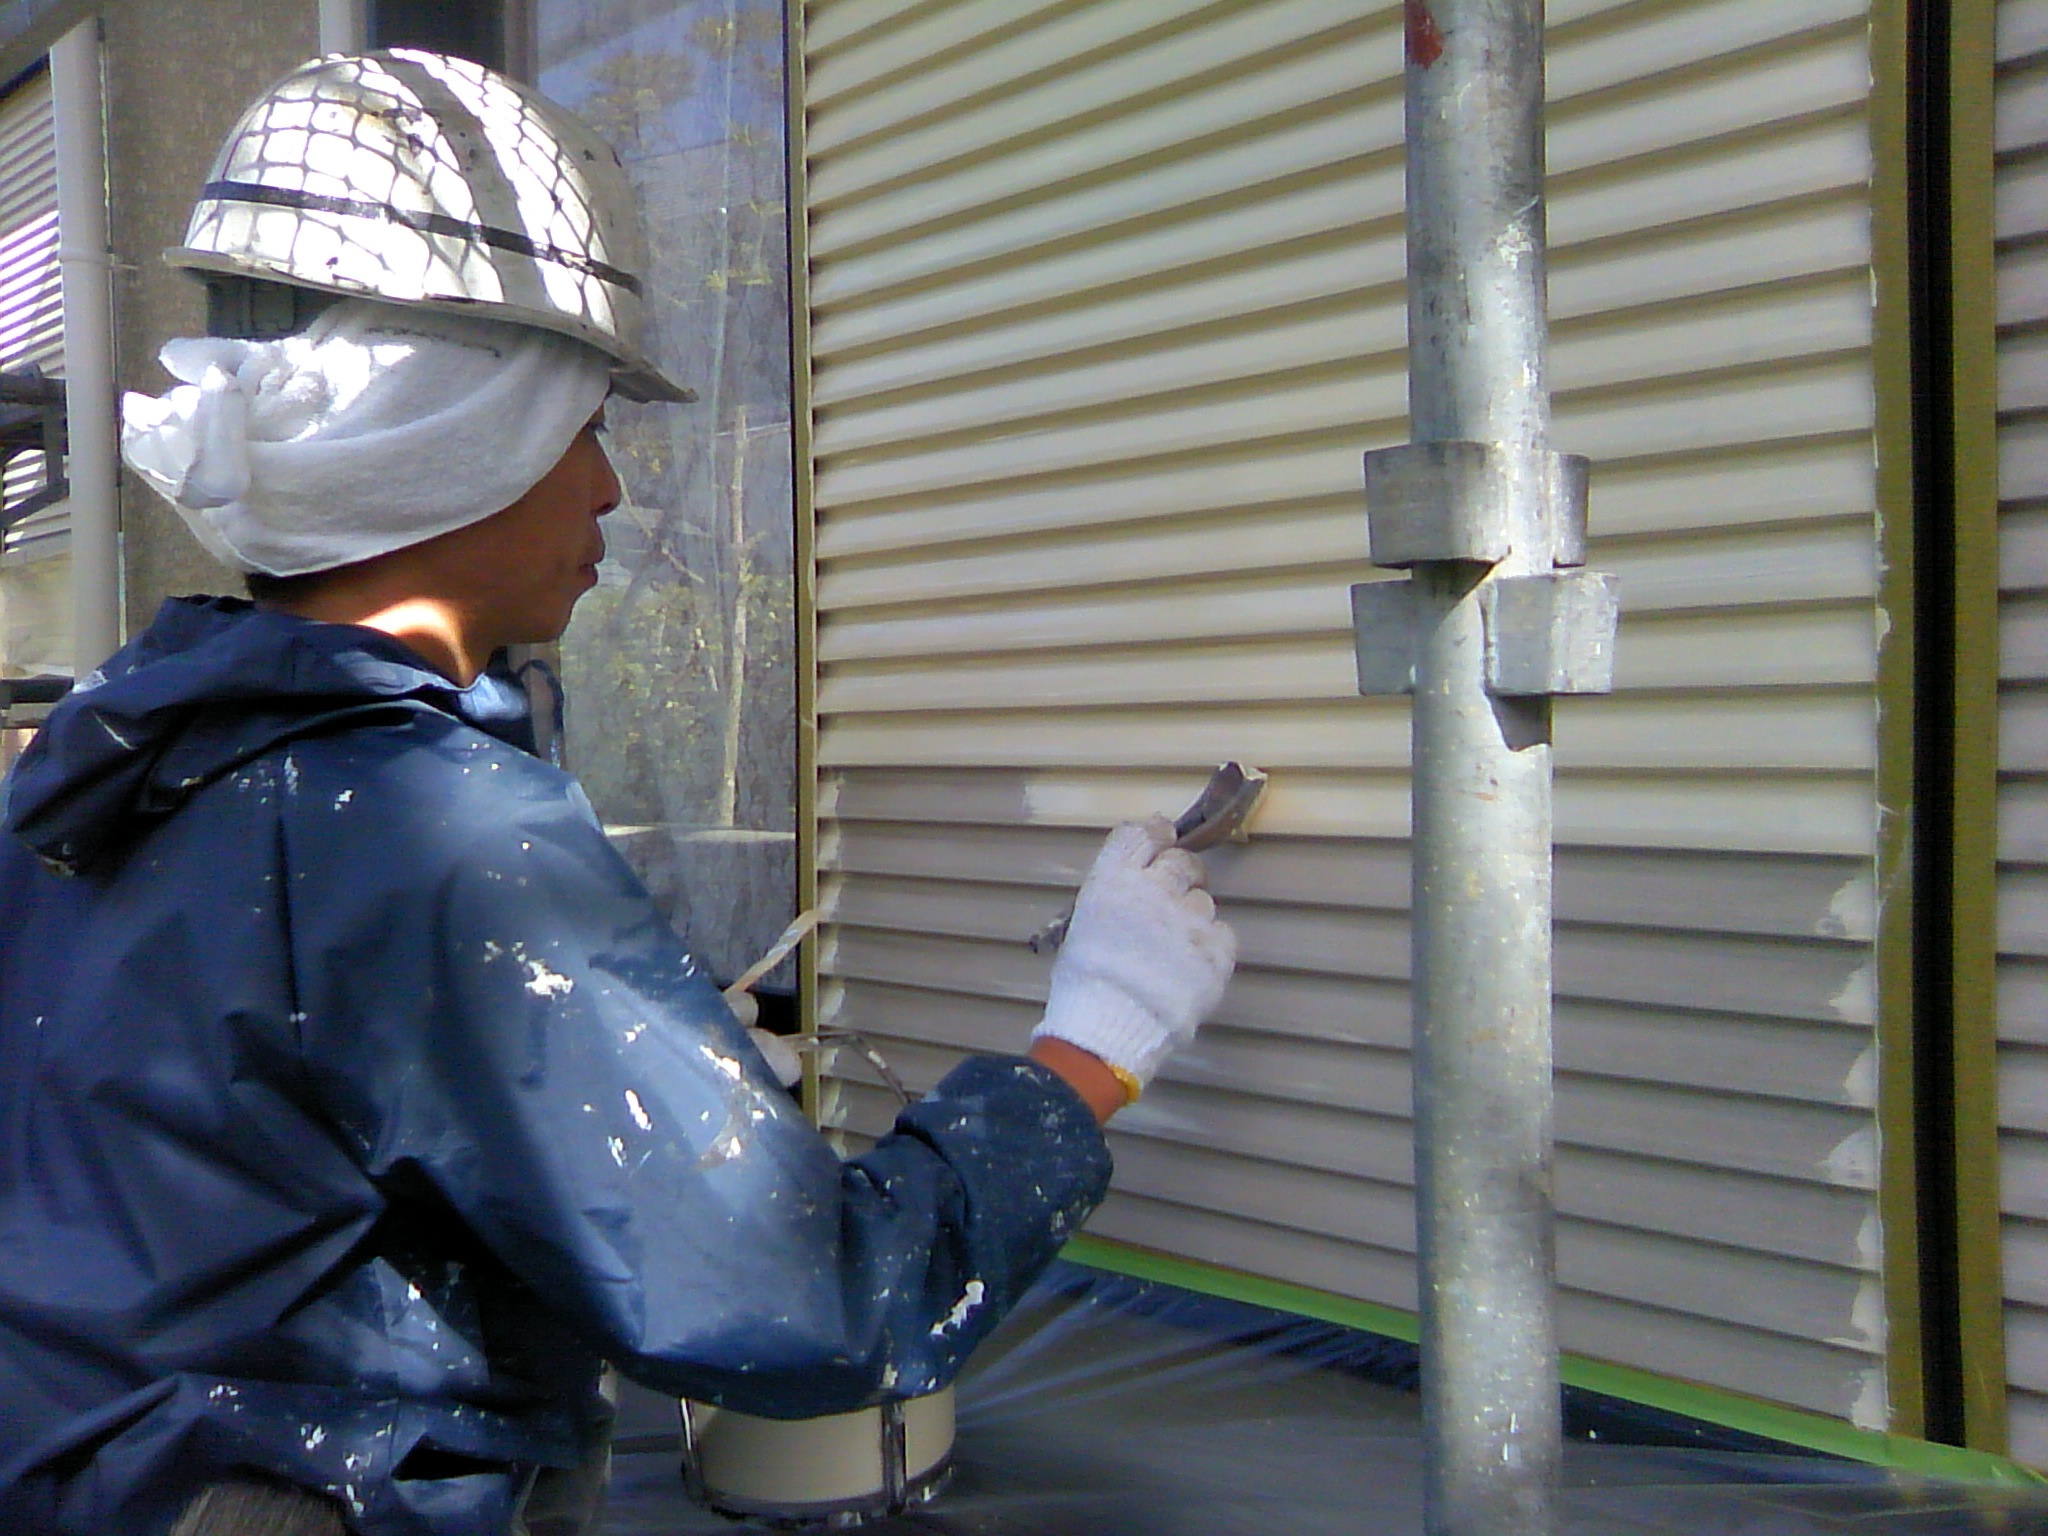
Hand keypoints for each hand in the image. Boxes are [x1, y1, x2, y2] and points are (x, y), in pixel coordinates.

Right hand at [1030, 817, 1236, 1098]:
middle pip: (1181, 861)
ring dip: (1192, 917)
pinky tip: (1191, 968)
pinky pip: (1223, 934)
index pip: (1142, 833)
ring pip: (1203, 902)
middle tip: (1173, 897)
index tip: (1163, 838)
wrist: (1109, 1030)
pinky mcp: (1217, 950)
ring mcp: (1191, 919)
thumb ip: (1113, 900)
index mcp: (1114, 880)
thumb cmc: (1084, 984)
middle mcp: (1156, 889)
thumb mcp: (1083, 928)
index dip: (1156, 833)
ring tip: (1174, 950)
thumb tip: (1133, 892)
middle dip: (1180, 874)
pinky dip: (1211, 947)